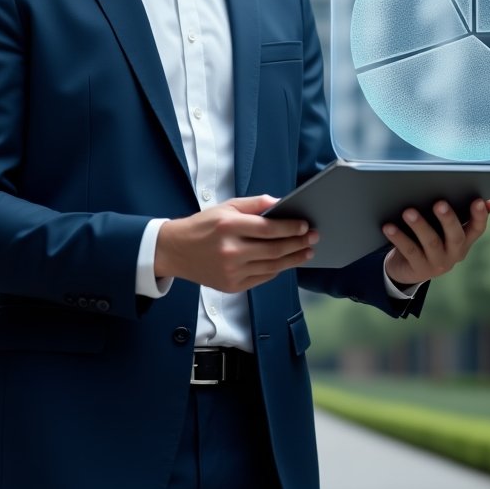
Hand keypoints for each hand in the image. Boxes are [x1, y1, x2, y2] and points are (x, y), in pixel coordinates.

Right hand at [155, 194, 318, 292]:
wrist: (176, 251)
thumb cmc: (203, 226)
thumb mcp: (225, 207)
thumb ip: (254, 204)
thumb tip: (280, 203)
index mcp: (228, 226)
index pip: (267, 228)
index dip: (290, 227)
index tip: (305, 225)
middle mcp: (230, 250)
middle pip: (273, 249)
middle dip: (298, 243)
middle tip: (313, 238)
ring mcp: (231, 271)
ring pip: (272, 266)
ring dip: (293, 259)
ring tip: (307, 252)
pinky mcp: (232, 286)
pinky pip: (262, 278)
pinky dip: (277, 269)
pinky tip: (287, 262)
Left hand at [383, 198, 489, 286]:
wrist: (407, 268)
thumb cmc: (429, 238)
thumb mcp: (445, 228)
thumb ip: (462, 213)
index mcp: (464, 240)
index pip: (477, 228)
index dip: (479, 216)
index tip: (478, 201)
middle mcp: (454, 253)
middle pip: (455, 236)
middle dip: (448, 219)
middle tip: (439, 203)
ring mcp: (437, 263)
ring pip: (430, 243)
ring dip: (420, 226)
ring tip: (408, 212)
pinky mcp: (418, 268)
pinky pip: (409, 251)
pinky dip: (399, 237)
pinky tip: (389, 226)